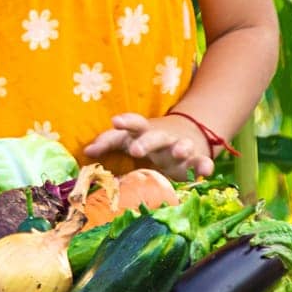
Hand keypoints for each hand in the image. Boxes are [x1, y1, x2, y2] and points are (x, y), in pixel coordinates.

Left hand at [83, 112, 215, 179]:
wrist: (190, 133)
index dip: (125, 123)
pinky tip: (205, 171)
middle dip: (146, 142)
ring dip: (180, 148)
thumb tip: (85, 151)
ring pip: (182, 146)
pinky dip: (205, 165)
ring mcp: (181, 147)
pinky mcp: (197, 159)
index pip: (134, 124)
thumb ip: (110, 142)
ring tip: (179, 152)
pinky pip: (202, 162)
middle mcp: (163, 138)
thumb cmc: (151, 140)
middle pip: (155, 136)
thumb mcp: (132, 138)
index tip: (115, 121)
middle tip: (136, 149)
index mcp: (145, 132)